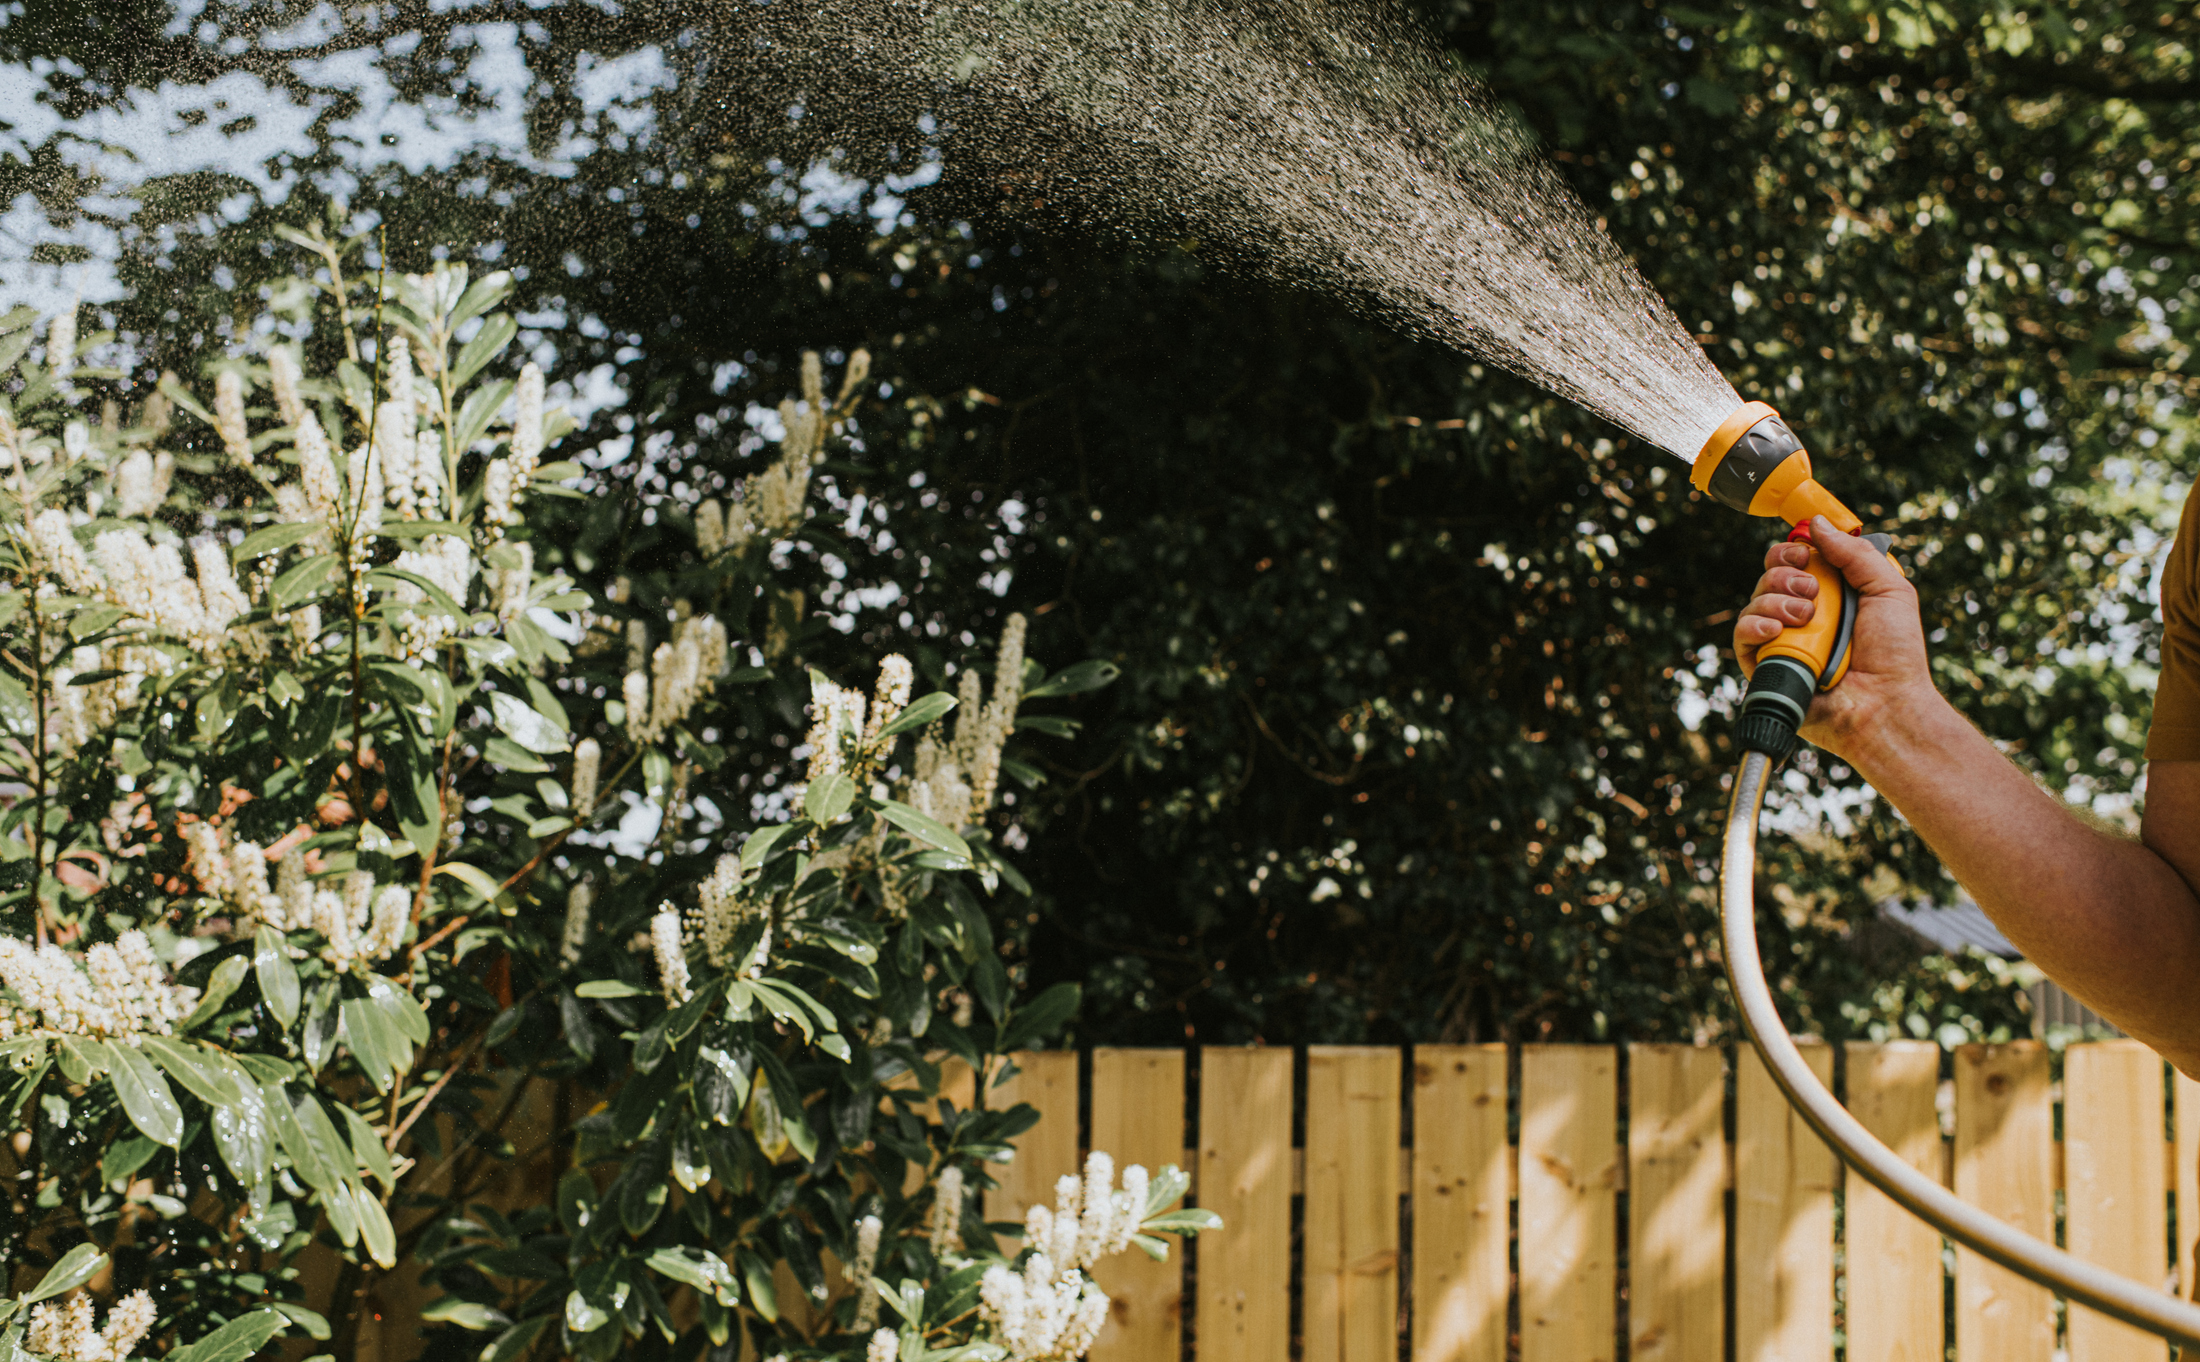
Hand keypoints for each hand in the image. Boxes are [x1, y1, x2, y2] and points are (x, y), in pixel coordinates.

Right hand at [1733, 515, 1940, 759]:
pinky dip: (1754, 626)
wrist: (1885, 704)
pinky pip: (1742, 636)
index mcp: (1832, 595)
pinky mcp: (1766, 666)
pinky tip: (1776, 631)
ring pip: (1755, 602)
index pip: (1795, 561)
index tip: (1804, 553)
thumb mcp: (1889, 590)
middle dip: (1785, 574)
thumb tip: (1816, 524)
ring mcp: (1783, 641)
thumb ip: (1855, 553)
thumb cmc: (1895, 655)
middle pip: (1770, 575)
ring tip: (1804, 617)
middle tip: (1810, 589)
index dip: (1792, 551)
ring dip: (1776, 600)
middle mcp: (1803, 615)